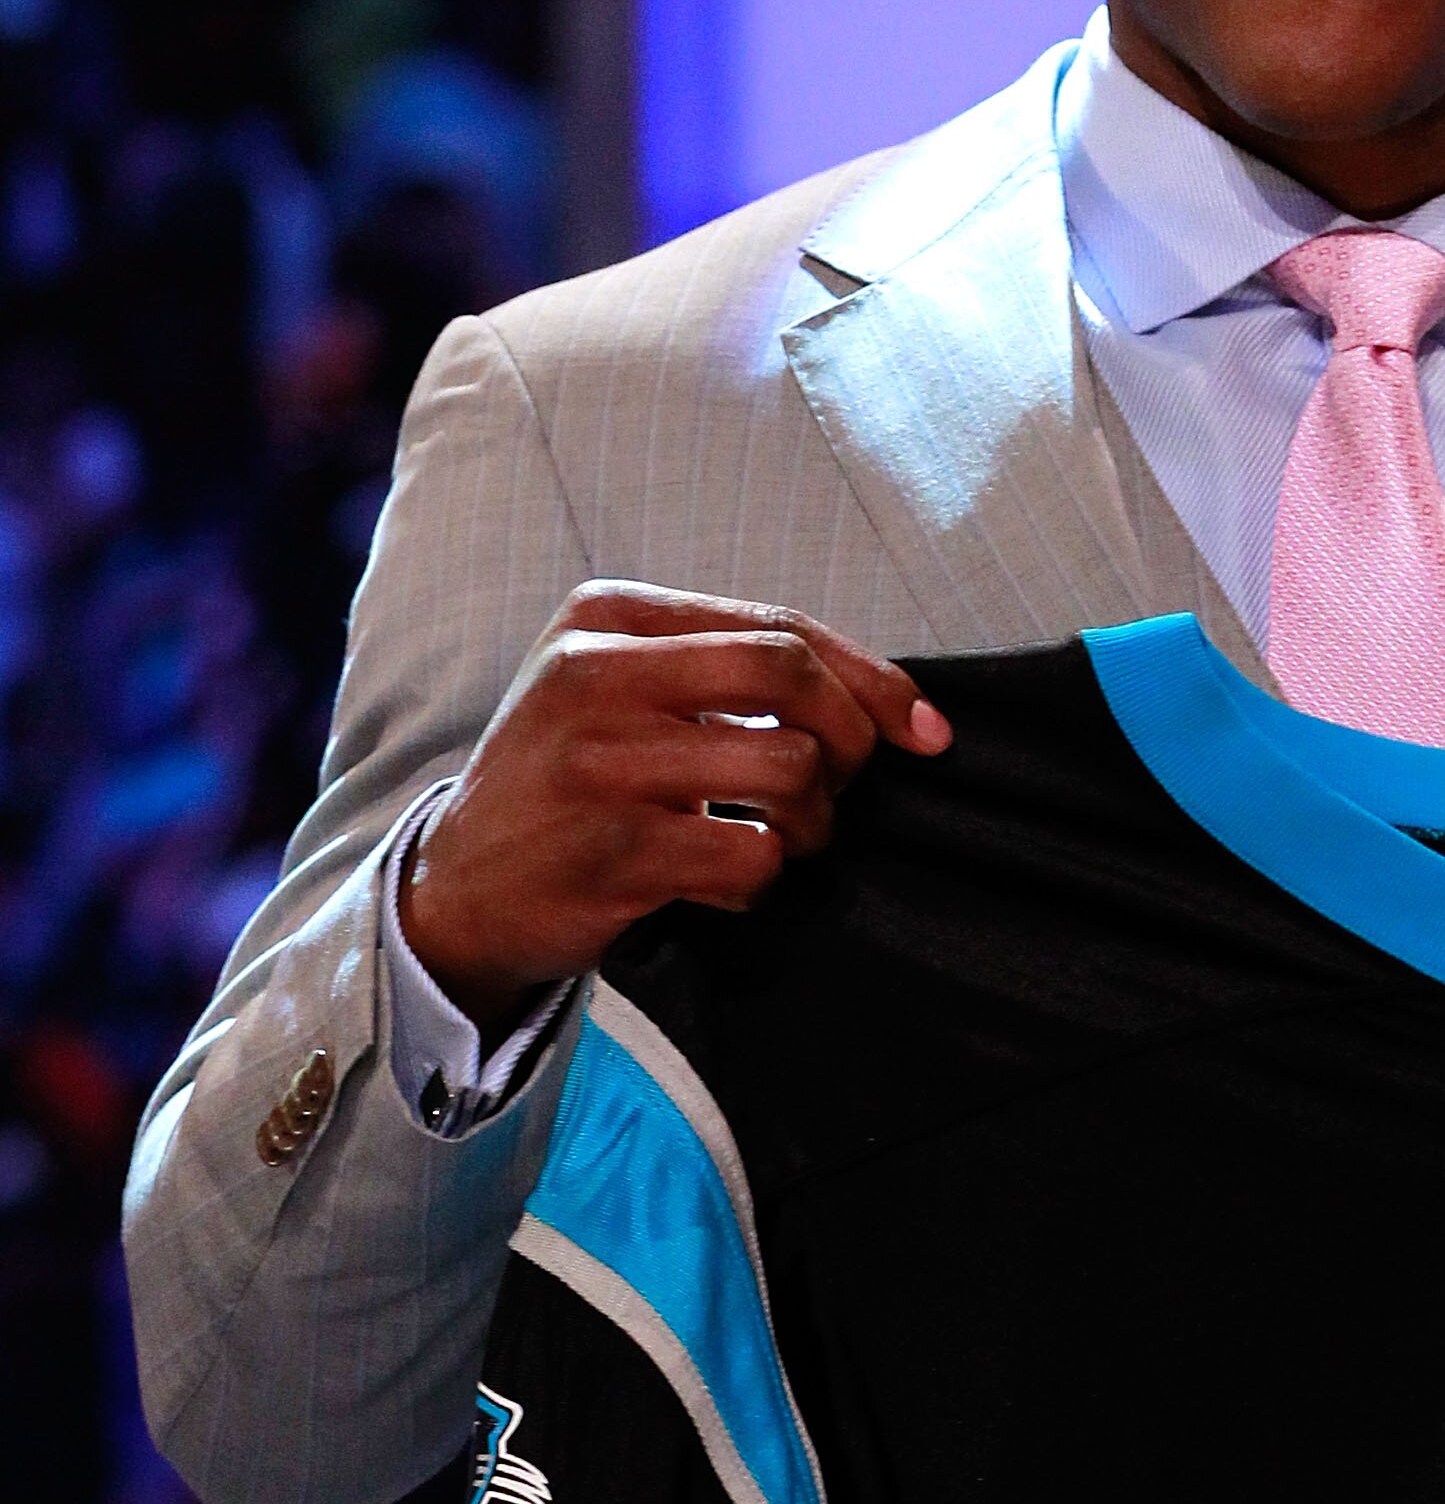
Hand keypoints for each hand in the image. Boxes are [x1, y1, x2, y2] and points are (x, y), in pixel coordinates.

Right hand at [400, 582, 951, 1036]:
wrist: (458, 887)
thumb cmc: (571, 783)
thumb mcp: (621, 692)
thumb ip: (726, 671)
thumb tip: (890, 703)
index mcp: (607, 616)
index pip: (779, 627)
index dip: (873, 680)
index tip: (927, 730)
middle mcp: (595, 673)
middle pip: (790, 675)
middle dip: (851, 740)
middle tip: (843, 792)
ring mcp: (600, 762)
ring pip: (787, 770)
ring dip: (811, 825)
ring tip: (776, 843)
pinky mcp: (612, 850)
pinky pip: (751, 859)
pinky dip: (759, 883)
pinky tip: (718, 886)